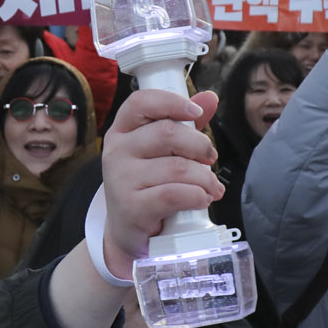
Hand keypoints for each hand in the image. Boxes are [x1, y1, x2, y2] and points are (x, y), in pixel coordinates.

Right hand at [98, 87, 220, 278]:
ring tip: (211, 187)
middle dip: (200, 145)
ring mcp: (120, 179)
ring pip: (177, 167)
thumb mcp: (161, 151)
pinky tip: (202, 199)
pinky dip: (197, 196)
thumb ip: (184, 124)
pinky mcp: (131, 207)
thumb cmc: (148, 183)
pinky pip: (174, 194)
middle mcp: (116, 151)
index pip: (141, 102)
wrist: (128, 229)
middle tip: (211, 158)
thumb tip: (209, 98)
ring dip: (205, 178)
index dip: (172, 103)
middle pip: (167, 133)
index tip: (196, 114)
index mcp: (122, 130)